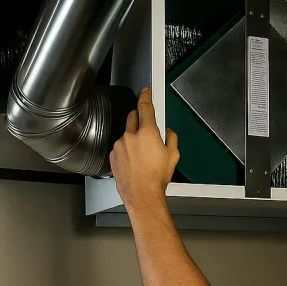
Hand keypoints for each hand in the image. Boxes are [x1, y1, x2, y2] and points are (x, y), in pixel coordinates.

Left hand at [110, 87, 179, 212]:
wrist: (142, 194)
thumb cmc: (156, 178)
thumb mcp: (173, 156)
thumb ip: (172, 139)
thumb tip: (169, 133)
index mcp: (148, 133)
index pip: (145, 107)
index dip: (145, 96)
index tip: (145, 91)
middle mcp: (131, 136)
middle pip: (133, 116)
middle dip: (139, 118)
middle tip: (147, 127)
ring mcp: (119, 145)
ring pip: (126, 133)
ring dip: (133, 137)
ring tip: (142, 154)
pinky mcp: (113, 155)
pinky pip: (120, 146)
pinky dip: (126, 149)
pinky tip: (134, 161)